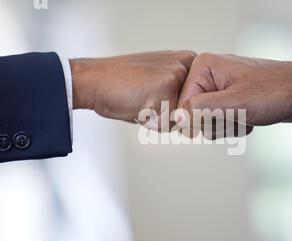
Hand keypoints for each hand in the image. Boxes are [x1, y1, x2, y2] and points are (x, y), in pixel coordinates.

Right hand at [71, 51, 195, 123]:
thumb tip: (196, 126)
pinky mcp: (168, 86)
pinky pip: (168, 124)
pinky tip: (138, 104)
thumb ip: (182, 96)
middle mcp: (188, 64)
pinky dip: (151, 123)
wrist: (94, 80)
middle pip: (191, 113)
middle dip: (168, 116)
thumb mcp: (159, 83)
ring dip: (160, 120)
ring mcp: (178, 74)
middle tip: (145, 97)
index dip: (172, 110)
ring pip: (180, 120)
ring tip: (142, 101)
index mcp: (189, 61)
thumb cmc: (123, 86)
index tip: (152, 93)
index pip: (197, 106)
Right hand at [177, 53, 291, 135]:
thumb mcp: (236, 104)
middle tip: (237, 116)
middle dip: (216, 123)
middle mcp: (209, 75)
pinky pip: (220, 121)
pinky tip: (251, 118)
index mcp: (204, 67)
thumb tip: (177, 117)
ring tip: (247, 115)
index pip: (182, 105)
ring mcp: (220, 87)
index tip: (222, 118)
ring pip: (207, 121)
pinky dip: (235, 125)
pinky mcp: (231, 99)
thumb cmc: (276, 91)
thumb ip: (202, 110)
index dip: (200, 120)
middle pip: (193, 114)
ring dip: (227, 126)